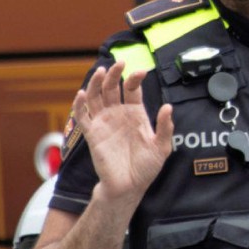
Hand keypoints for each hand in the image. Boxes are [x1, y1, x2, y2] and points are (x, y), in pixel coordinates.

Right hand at [76, 61, 173, 209]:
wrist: (130, 186)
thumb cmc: (147, 167)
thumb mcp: (162, 147)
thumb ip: (165, 127)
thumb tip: (169, 107)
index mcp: (136, 114)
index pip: (132, 90)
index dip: (134, 79)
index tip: (140, 72)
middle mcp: (118, 114)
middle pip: (112, 88)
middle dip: (114, 74)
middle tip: (119, 63)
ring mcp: (104, 122)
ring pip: (95, 97)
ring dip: (95, 83)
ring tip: (100, 71)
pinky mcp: (92, 134)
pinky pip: (82, 116)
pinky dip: (80, 104)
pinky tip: (82, 93)